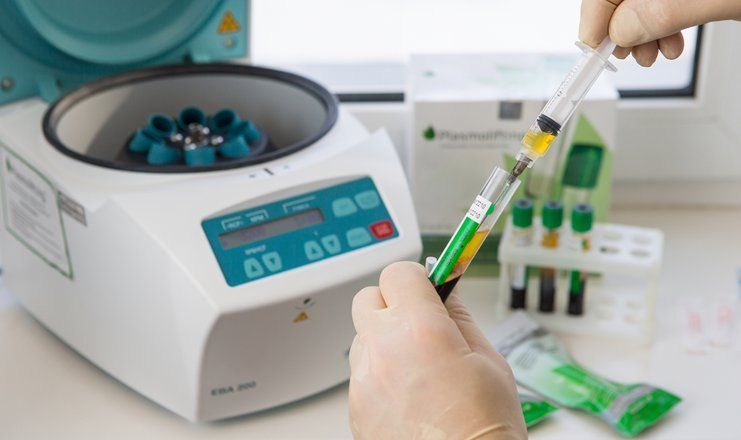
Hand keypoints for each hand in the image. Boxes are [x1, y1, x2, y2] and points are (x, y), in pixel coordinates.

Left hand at [348, 262, 524, 439]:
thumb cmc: (484, 429)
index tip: (430, 285)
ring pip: (362, 338)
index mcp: (419, 329)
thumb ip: (460, 318)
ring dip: (384, 340)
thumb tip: (447, 292)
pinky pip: (361, 374)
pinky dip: (379, 375)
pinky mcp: (354, 407)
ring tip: (417, 368)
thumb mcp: (489, 361)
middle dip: (392, 302)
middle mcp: (383, 349)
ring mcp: (363, 380)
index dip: (418, 277)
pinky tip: (408, 396)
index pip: (399, 273)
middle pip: (367, 298)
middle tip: (419, 321)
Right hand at [579, 0, 740, 65]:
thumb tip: (620, 30)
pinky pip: (661, 7)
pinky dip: (662, 30)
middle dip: (620, 32)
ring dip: (642, 36)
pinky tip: (671, 43)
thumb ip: (661, 11)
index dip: (593, 20)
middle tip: (631, 56)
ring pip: (638, 7)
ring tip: (656, 54)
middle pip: (618, 0)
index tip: (594, 52)